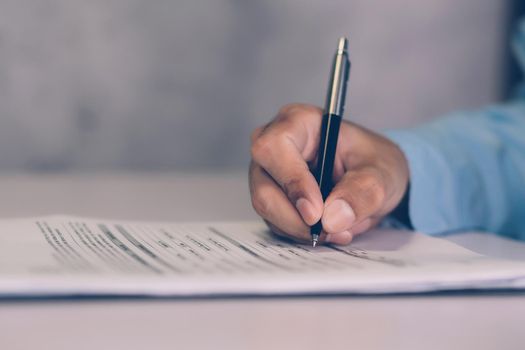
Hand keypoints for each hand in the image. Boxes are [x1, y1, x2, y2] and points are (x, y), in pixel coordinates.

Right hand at [249, 103, 408, 244]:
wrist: (374, 179)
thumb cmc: (374, 162)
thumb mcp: (381, 173)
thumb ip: (362, 192)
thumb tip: (332, 218)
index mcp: (299, 122)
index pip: (274, 148)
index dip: (292, 182)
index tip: (316, 212)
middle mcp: (275, 145)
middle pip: (264, 186)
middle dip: (295, 217)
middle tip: (328, 230)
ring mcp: (269, 172)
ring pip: (266, 208)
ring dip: (300, 228)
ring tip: (337, 230)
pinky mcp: (272, 196)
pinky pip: (275, 221)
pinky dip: (300, 232)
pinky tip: (327, 229)